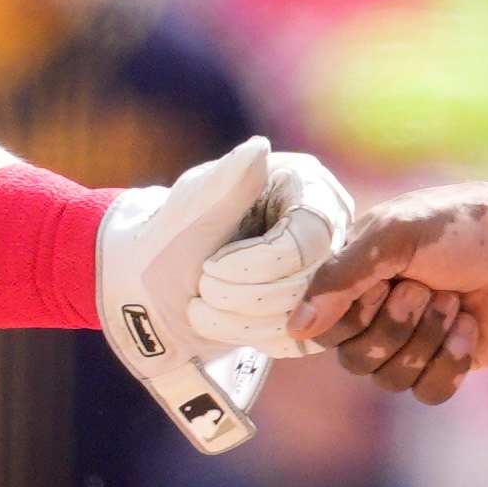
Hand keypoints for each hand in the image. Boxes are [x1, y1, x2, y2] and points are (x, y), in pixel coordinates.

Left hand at [187, 150, 355, 356]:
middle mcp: (329, 220)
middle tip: (204, 292)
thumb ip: (227, 182)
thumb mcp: (192, 208)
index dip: (260, 264)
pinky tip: (229, 322)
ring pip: (315, 314)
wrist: (158, 287)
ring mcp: (329, 264)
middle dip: (249, 297)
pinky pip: (311, 338)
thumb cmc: (173, 237)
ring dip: (248, 321)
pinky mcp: (322, 304)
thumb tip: (259, 148)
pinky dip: (260, 337)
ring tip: (206, 308)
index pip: (310, 235)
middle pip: (316, 279)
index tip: (210, 270)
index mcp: (305, 182)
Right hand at [300, 185, 487, 402]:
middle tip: (426, 288)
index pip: (324, 330)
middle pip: (356, 362)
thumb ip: (339, 279)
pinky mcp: (450, 364)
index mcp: (357, 279)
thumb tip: (294, 330)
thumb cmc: (463, 226)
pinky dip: (450, 362)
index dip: (353, 317)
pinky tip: (470, 328)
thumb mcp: (393, 236)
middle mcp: (379, 314)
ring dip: (425, 341)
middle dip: (395, 327)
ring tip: (454, 303)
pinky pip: (428, 393)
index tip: (385, 281)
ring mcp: (415, 343)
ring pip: (391, 380)